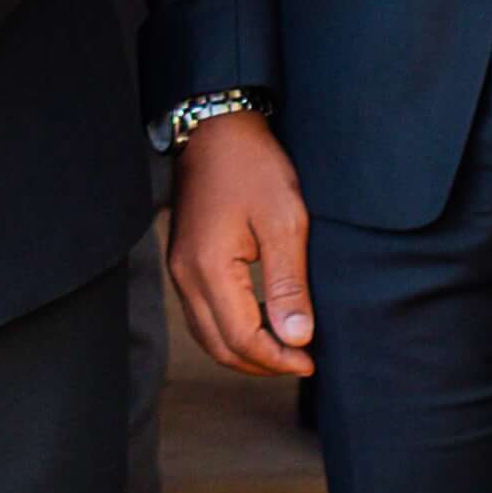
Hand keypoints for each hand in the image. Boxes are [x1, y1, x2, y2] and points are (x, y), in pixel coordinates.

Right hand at [167, 109, 315, 376]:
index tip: (312, 360)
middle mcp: (185, 275)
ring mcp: (179, 268)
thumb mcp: (284, 222)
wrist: (217, 128)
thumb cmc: (253, 168)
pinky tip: (260, 320)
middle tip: (301, 359)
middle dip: (261, 363)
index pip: (242, 339)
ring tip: (285, 346)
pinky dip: (230, 330)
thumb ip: (289, 285)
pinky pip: (202, 314)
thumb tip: (297, 340)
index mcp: (209, 267)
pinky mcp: (183, 260)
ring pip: (207, 334)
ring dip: (244, 350)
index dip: (278, 359)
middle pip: (218, 346)